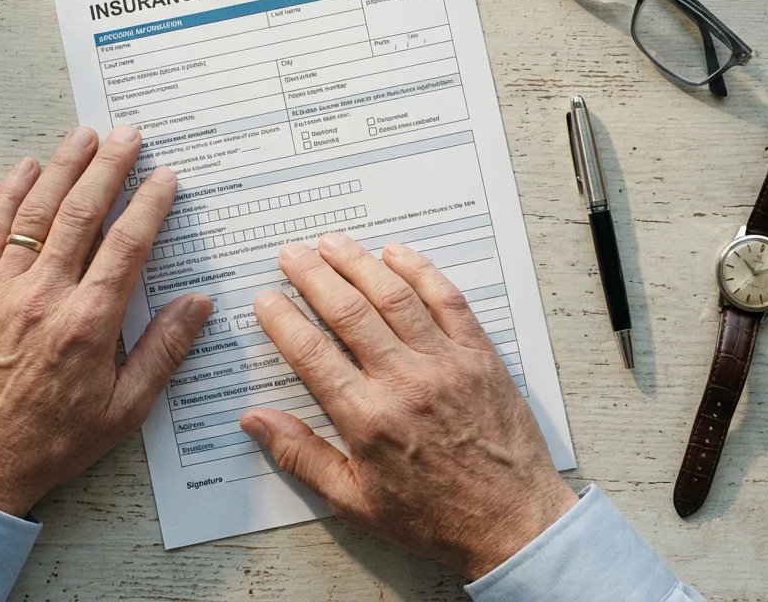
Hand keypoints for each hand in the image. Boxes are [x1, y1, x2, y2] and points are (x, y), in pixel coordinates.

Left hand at [0, 126, 212, 515]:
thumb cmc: (53, 441)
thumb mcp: (124, 410)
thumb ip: (163, 351)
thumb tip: (197, 303)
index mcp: (88, 324)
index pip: (126, 244)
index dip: (149, 204)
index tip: (165, 177)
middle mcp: (45, 297)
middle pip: (82, 214)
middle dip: (109, 168)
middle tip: (128, 134)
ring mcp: (2, 291)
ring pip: (37, 213)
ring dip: (63, 168)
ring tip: (85, 136)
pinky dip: (9, 195)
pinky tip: (26, 168)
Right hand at [240, 234, 578, 579]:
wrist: (513, 523)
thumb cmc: (435, 518)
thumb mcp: (354, 502)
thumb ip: (301, 456)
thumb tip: (254, 420)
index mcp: (368, 420)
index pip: (311, 353)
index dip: (283, 320)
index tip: (265, 299)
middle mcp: (405, 382)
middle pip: (348, 312)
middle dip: (313, 276)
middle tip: (291, 253)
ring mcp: (446, 364)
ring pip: (394, 296)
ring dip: (358, 263)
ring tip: (332, 243)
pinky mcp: (479, 356)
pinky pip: (447, 300)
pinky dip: (420, 271)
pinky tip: (396, 254)